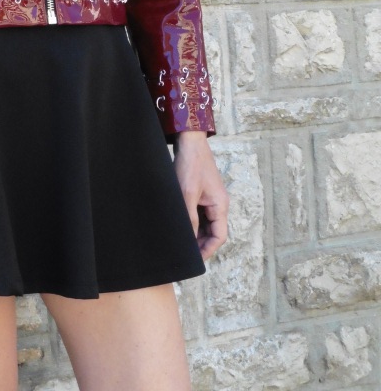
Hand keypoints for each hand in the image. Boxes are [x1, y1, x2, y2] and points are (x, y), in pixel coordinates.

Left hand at [173, 132, 228, 260]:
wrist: (188, 141)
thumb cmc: (190, 165)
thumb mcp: (187, 193)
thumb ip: (190, 217)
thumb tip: (188, 238)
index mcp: (220, 205)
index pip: (219, 236)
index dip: (208, 249)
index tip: (195, 259)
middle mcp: (218, 204)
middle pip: (213, 231)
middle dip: (201, 243)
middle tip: (186, 252)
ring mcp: (209, 198)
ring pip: (205, 223)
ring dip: (196, 233)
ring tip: (181, 241)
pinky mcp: (201, 193)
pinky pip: (199, 213)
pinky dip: (192, 221)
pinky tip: (181, 225)